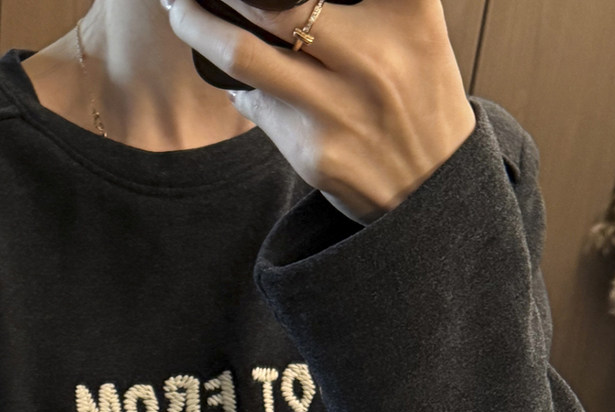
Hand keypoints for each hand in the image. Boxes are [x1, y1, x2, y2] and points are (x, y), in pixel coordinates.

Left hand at [163, 0, 475, 223]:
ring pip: (240, 52)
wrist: (433, 190)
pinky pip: (254, 104)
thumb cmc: (418, 96)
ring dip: (196, 25)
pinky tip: (236, 77)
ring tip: (180, 8)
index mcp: (406, 11)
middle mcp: (373, 55)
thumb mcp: (415, 28)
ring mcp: (338, 107)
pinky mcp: (311, 151)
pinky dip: (238, 84)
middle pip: (266, 1)